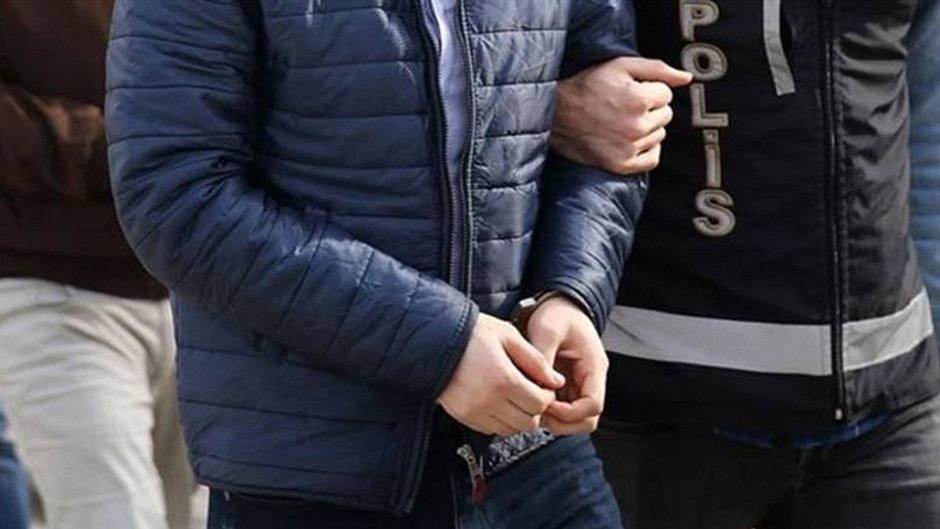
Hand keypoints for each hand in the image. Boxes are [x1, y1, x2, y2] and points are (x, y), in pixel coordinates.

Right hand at [438, 313, 565, 436]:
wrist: (432, 340)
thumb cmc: (471, 333)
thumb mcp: (507, 335)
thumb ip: (535, 360)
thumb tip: (556, 381)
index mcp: (503, 379)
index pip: (539, 404)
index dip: (547, 396)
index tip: (543, 385)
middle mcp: (489, 400)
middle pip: (528, 422)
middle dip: (535, 409)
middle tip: (532, 392)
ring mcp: (474, 411)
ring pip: (511, 430)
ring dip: (519, 417)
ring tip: (515, 397)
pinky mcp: (463, 416)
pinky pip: (491, 430)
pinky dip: (501, 421)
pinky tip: (499, 402)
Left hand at [525, 296, 608, 434]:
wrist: (559, 306)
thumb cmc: (557, 314)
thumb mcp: (548, 329)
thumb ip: (543, 357)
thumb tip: (537, 385)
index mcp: (594, 366)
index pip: (593, 405)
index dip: (569, 413)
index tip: (546, 404)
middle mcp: (591, 379)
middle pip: (587, 419)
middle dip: (563, 422)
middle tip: (538, 412)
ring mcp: (580, 384)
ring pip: (576, 419)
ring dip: (556, 420)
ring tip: (533, 407)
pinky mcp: (568, 386)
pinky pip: (563, 409)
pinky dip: (549, 411)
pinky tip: (532, 400)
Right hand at [551, 57, 691, 175]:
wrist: (556, 115)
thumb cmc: (587, 86)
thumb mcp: (620, 66)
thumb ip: (657, 69)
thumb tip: (687, 78)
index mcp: (639, 99)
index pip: (666, 94)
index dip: (649, 90)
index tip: (629, 91)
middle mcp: (637, 126)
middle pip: (666, 115)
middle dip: (650, 108)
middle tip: (624, 106)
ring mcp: (630, 148)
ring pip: (659, 135)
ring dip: (647, 128)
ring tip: (622, 121)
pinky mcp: (622, 165)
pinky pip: (652, 158)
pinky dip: (647, 150)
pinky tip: (631, 140)